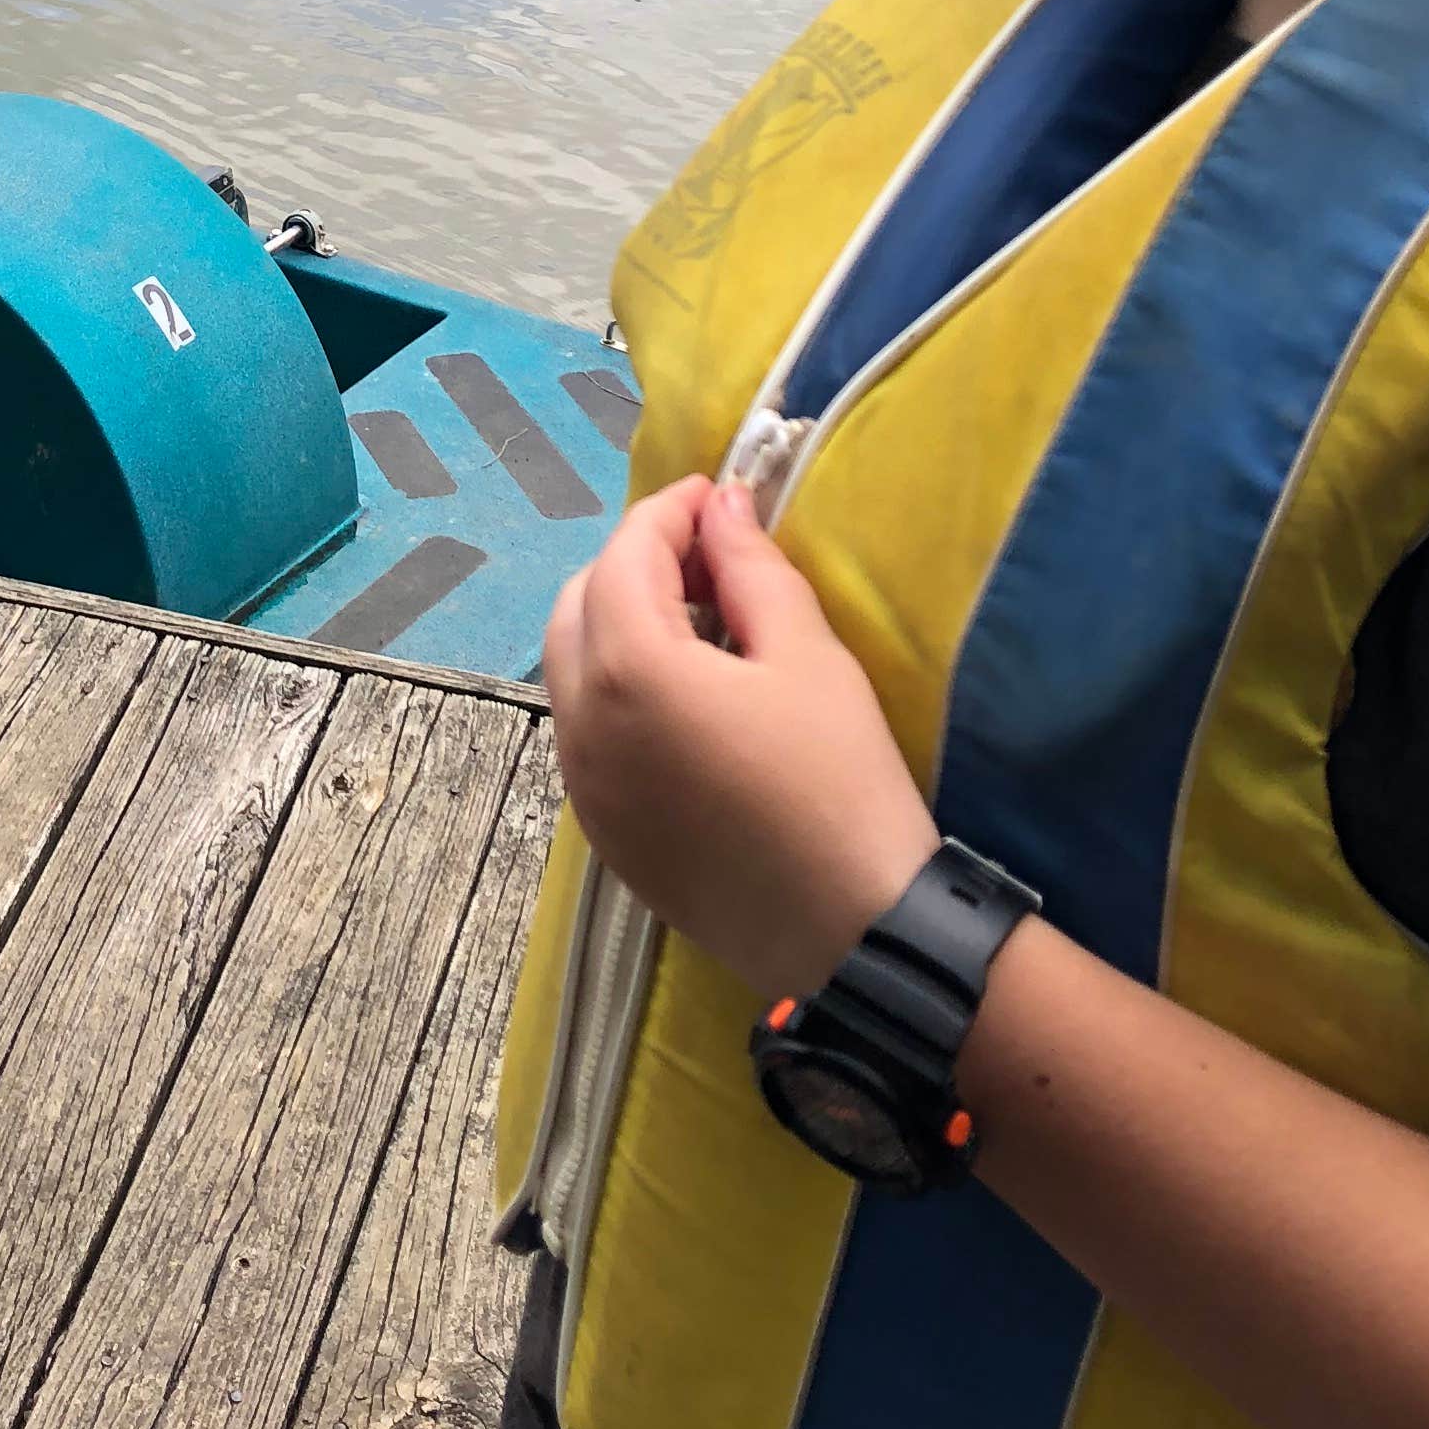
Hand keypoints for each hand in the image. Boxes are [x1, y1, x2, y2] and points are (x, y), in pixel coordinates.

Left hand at [542, 475, 938, 998]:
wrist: (857, 932)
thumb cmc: (842, 782)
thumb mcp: (808, 656)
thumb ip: (750, 569)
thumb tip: (721, 508)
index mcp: (629, 670)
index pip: (625, 555)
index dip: (670, 513)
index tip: (717, 496)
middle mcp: (581, 725)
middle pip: (579, 607)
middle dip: (634, 565)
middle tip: (712, 561)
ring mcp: (583, 786)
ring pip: (571, 672)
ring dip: (619, 629)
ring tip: (703, 626)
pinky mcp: (601, 833)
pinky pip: (586, 735)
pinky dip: (616, 694)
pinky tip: (687, 701)